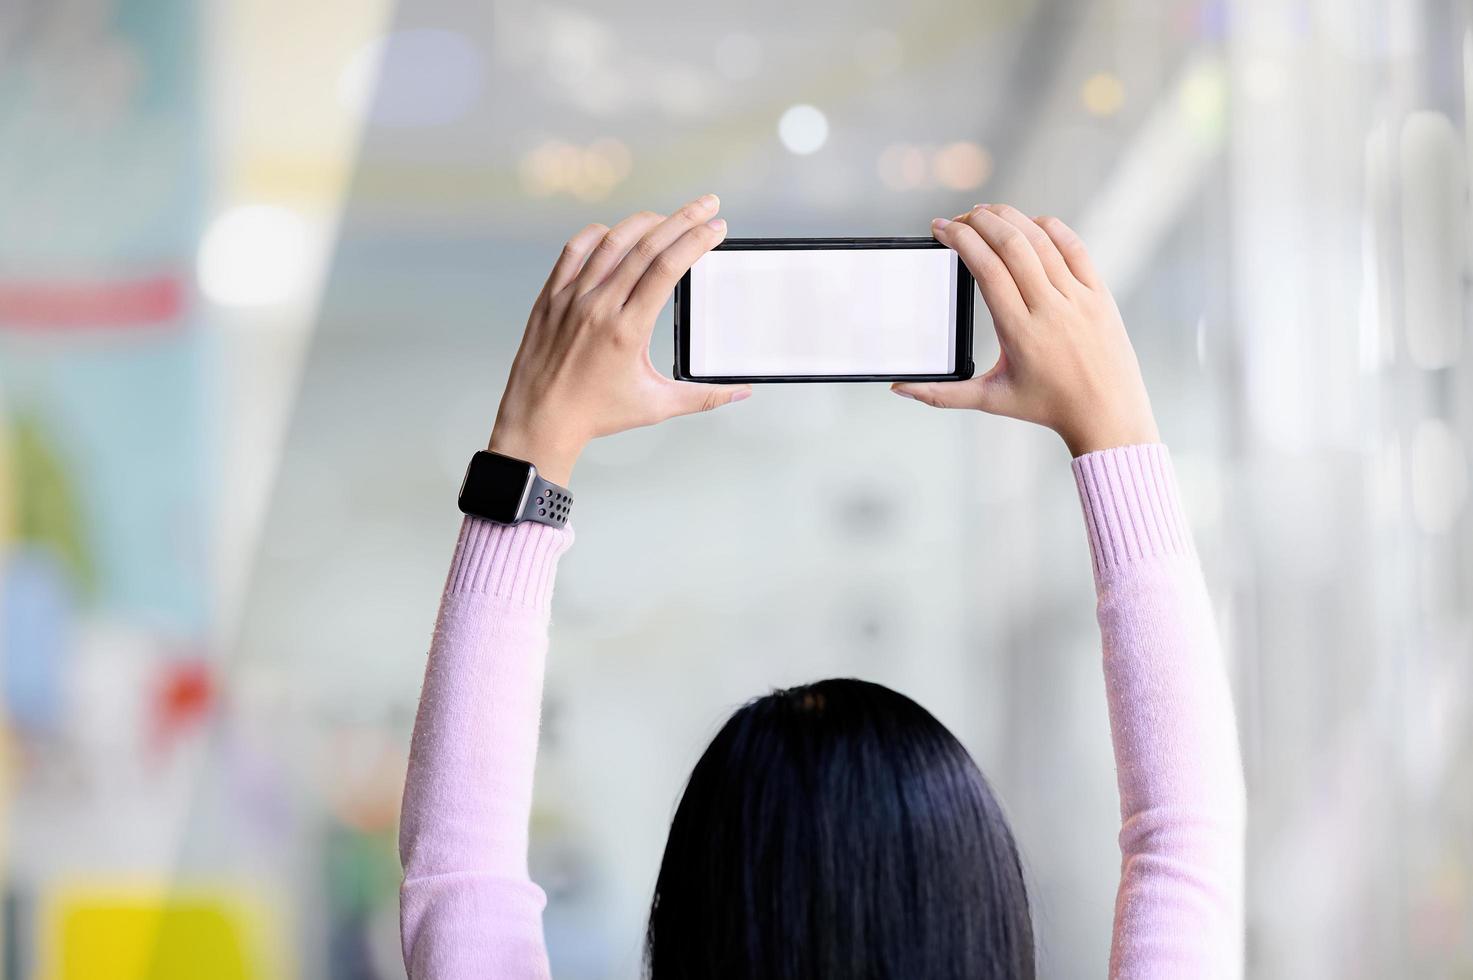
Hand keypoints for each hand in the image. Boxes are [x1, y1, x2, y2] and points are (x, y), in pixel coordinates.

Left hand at [489, 195, 750, 485]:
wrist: (539, 420)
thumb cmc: (597, 415)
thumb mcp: (656, 407)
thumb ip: (704, 397)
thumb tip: (742, 393)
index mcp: (627, 330)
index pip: (668, 268)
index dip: (696, 240)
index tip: (717, 227)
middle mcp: (599, 307)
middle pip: (647, 246)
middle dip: (683, 219)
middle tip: (708, 205)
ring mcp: (571, 298)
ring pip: (612, 242)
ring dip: (645, 222)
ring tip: (669, 216)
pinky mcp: (550, 297)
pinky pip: (575, 251)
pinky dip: (598, 234)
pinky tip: (616, 232)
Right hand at [892, 204, 1158, 456]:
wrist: (1107, 414)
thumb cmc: (1046, 407)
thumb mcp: (990, 401)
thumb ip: (941, 395)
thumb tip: (899, 389)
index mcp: (1020, 332)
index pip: (986, 269)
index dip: (961, 240)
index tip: (940, 229)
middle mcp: (1051, 309)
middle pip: (1012, 245)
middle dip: (980, 221)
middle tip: (959, 218)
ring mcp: (1079, 298)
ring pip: (1042, 240)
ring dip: (1010, 218)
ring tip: (986, 213)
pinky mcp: (1100, 293)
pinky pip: (1075, 247)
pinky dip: (1049, 228)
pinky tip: (1028, 223)